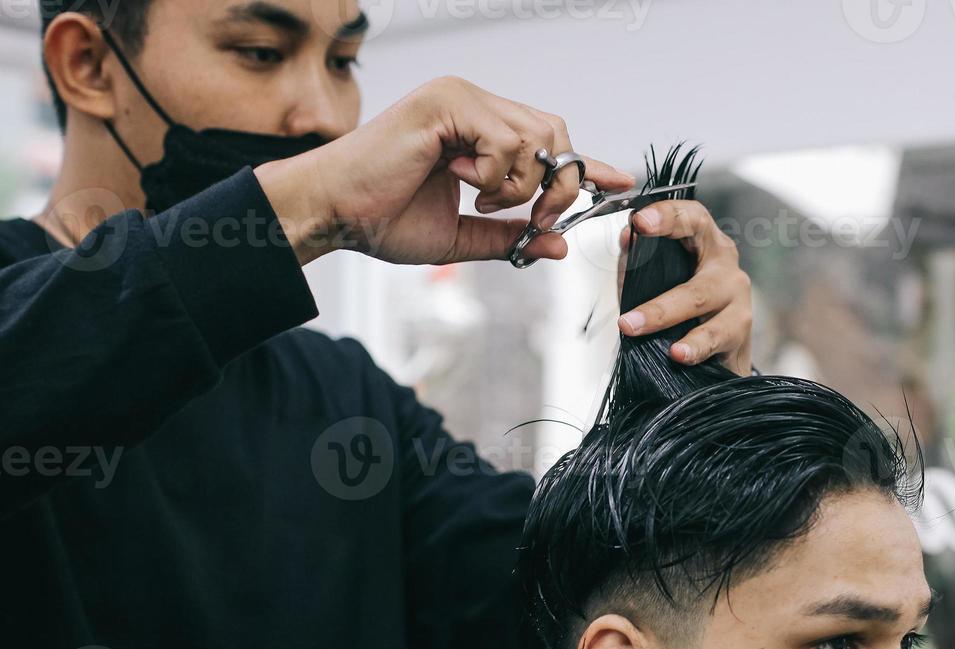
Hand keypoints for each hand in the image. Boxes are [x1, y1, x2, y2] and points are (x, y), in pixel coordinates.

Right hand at [255, 76, 634, 265]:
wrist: (335, 214)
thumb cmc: (382, 219)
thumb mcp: (461, 237)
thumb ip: (510, 238)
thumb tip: (560, 245)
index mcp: (477, 129)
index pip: (548, 139)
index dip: (586, 163)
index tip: (619, 182)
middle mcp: (473, 104)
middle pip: (556, 134)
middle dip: (560, 185)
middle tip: (534, 220)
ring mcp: (460, 97)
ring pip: (538, 137)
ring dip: (522, 186)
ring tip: (484, 204)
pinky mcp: (447, 102)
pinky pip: (508, 140)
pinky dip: (498, 174)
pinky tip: (465, 184)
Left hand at [616, 200, 753, 375]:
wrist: (718, 352)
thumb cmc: (687, 310)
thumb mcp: (658, 279)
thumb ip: (640, 260)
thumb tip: (627, 237)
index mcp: (707, 245)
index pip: (693, 219)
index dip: (668, 216)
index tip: (641, 222)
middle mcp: (727, 269)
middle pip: (695, 281)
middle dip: (658, 302)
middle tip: (627, 318)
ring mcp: (737, 300)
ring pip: (702, 305)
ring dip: (666, 319)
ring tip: (639, 330)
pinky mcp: (739, 330)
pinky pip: (715, 338)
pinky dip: (695, 347)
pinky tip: (679, 354)